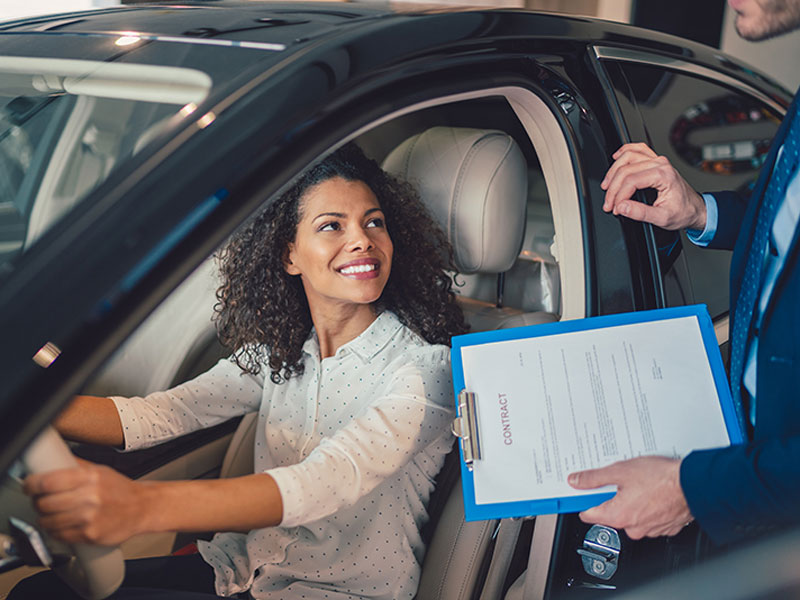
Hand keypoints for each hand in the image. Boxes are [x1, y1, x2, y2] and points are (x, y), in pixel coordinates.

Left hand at [24, 458, 147, 545]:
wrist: (142, 508)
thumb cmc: (121, 490)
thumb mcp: (100, 470)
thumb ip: (76, 467)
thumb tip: (52, 461)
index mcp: (90, 477)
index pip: (48, 481)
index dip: (32, 484)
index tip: (29, 486)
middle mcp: (89, 497)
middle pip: (44, 503)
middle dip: (38, 502)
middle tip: (41, 500)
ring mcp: (89, 518)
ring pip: (48, 522)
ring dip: (45, 518)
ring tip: (52, 514)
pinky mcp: (89, 535)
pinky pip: (60, 535)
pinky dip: (57, 531)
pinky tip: (64, 524)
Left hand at [568, 456, 692, 539]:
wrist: (695, 485)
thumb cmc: (661, 479)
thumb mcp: (620, 471)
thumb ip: (594, 478)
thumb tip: (577, 481)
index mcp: (618, 516)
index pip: (588, 514)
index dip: (584, 499)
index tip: (583, 491)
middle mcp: (633, 528)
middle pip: (611, 513)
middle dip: (612, 497)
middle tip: (619, 480)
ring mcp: (650, 529)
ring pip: (631, 515)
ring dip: (632, 500)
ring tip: (640, 483)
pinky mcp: (664, 526)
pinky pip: (649, 516)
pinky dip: (648, 505)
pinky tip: (653, 491)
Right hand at [601, 143, 706, 230]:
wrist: (695, 209)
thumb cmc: (682, 212)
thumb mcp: (662, 218)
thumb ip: (640, 213)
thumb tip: (622, 206)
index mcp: (663, 175)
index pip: (630, 181)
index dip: (618, 196)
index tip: (615, 208)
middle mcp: (660, 164)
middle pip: (626, 169)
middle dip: (612, 188)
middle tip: (609, 203)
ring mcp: (658, 160)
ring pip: (628, 156)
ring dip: (613, 170)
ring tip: (607, 185)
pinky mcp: (655, 161)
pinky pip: (637, 149)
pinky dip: (624, 152)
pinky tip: (616, 158)